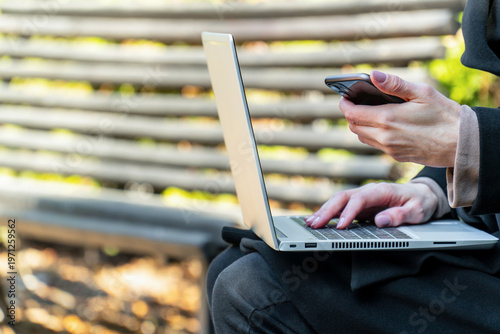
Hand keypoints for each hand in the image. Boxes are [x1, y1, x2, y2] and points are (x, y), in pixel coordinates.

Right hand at [305, 182, 437, 228]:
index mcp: (381, 191)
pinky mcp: (359, 204)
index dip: (348, 213)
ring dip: (323, 211)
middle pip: (342, 197)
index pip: (359, 200)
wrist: (422, 195)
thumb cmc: (420, 203)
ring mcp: (362, 197)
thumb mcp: (418, 211)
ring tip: (310, 223)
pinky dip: (327, 212)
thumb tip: (381, 221)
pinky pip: (340, 206)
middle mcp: (368, 191)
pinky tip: (317, 220)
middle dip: (327, 211)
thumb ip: (401, 215)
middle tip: (314, 224)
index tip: (340, 226)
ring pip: (337, 200)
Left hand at [340, 70, 460, 166]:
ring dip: (360, 125)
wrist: (462, 144)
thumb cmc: (445, 115)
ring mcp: (389, 149)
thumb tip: (374, 75)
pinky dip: (372, 134)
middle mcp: (384, 137)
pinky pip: (375, 145)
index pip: (352, 114)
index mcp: (387, 119)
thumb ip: (395, 84)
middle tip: (356, 102)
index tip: (344, 97)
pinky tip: (383, 125)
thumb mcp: (422, 93)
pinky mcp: (396, 156)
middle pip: (353, 126)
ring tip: (368, 112)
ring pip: (362, 137)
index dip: (344, 104)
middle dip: (351, 114)